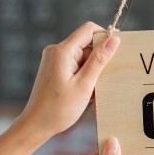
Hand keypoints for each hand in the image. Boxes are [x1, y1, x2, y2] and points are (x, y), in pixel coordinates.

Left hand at [18, 22, 119, 139]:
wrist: (37, 124)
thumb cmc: (59, 108)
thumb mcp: (84, 84)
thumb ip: (99, 60)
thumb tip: (114, 40)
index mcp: (62, 51)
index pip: (89, 30)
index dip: (105, 37)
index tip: (116, 54)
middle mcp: (56, 51)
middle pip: (88, 45)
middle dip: (99, 62)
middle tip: (102, 83)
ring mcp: (55, 60)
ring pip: (84, 58)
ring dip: (93, 74)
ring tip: (92, 94)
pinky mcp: (55, 68)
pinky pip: (77, 66)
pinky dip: (85, 78)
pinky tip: (86, 94)